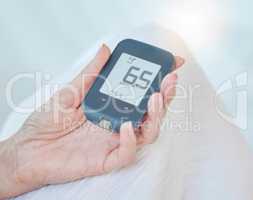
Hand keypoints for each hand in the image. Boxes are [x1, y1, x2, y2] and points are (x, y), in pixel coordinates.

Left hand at [0, 44, 183, 198]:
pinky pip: (127, 152)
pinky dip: (130, 140)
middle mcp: (118, 122)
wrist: (30, 150)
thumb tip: (105, 50)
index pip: (141, 93)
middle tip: (169, 79)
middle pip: (150, 112)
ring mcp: (114, 141)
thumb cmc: (48, 121)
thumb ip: (90, 73)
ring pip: (147, 132)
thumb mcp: (70, 92)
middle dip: (165, 95)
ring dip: (156, 115)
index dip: (158, 80)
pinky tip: (127, 125)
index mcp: (112, 106)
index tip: (171, 64)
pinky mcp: (107, 159)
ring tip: (155, 98)